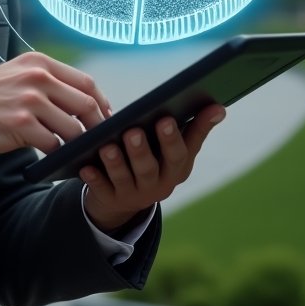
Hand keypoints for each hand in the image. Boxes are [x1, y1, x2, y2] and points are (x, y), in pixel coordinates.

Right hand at [0, 52, 111, 156]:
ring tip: (74, 150)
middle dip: (97, 125)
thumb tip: (81, 101)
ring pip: (72, 127)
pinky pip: (53, 143)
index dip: (101, 102)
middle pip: (85, 103)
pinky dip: (57, 153)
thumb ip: (47, 81)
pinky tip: (53, 156)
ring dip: (76, 143)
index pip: (85, 81)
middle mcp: (37, 77)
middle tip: (99, 139)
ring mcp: (29, 100)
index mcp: (39, 62)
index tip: (106, 117)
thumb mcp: (17, 75)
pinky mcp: (21, 124)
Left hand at [80, 106, 225, 233]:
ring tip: (107, 146)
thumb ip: (196, 128)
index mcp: (176, 169)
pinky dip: (94, 179)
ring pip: (124, 178)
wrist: (128, 196)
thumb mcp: (178, 148)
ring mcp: (133, 194)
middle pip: (149, 168)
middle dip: (141, 151)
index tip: (166, 119)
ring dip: (116, 163)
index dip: (173, 138)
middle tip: (133, 131)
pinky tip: (86, 167)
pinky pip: (101, 189)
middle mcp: (157, 185)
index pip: (178, 154)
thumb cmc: (158, 159)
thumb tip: (218, 106)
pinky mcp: (110, 199)